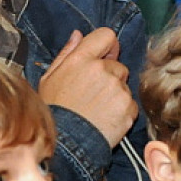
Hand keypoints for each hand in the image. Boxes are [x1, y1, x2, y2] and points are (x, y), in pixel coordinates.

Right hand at [38, 28, 136, 148]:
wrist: (65, 145)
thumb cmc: (53, 112)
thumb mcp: (50, 79)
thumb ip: (67, 54)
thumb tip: (78, 34)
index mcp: (81, 60)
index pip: (106, 35)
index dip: (107, 45)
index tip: (105, 55)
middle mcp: (102, 70)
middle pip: (117, 64)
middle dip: (109, 76)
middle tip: (92, 94)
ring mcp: (118, 89)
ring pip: (124, 85)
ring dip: (116, 94)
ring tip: (96, 109)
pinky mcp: (129, 107)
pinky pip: (131, 103)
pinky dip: (122, 110)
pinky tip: (105, 119)